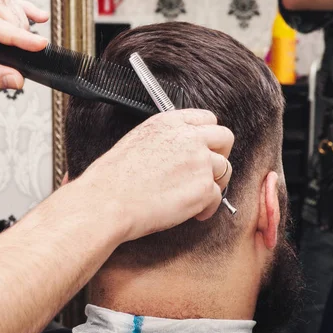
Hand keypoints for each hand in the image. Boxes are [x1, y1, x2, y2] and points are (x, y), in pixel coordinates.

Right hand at [74, 109, 233, 241]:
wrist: (107, 201)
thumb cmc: (113, 178)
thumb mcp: (137, 140)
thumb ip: (165, 139)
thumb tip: (178, 152)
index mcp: (169, 122)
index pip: (206, 118)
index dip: (208, 136)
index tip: (205, 149)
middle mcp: (188, 137)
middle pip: (225, 138)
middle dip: (221, 155)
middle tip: (208, 172)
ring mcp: (199, 162)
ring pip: (225, 169)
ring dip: (214, 184)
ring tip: (197, 197)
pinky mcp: (203, 188)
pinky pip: (217, 198)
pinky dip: (207, 208)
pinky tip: (193, 214)